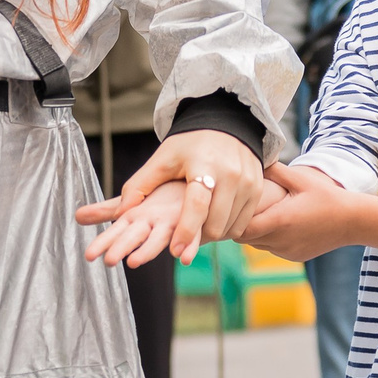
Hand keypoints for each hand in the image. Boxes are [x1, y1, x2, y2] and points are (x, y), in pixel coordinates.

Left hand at [76, 128, 262, 264]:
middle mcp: (231, 174)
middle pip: (216, 222)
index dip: (186, 230)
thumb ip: (140, 185)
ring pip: (230, 226)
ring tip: (195, 233)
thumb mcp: (163, 159)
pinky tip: (212, 224)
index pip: (197, 205)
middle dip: (197, 239)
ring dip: (211, 235)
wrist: (227, 124)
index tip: (175, 253)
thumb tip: (119, 213)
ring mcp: (248, 182)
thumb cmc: (189, 145)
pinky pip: (243, 222)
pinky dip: (227, 229)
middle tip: (181, 247)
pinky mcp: (258, 188)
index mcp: (204, 166)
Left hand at [240, 161, 377, 262]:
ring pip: (259, 245)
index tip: (232, 208)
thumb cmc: (327, 196)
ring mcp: (288, 251)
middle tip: (240, 209)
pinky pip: (274, 249)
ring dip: (256, 233)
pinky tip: (279, 224)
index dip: (233, 222)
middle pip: (246, 240)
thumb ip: (276, 170)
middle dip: (241, 226)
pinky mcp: (295, 256)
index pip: (241, 231)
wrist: (353, 220)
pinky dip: (271, 239)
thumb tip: (254, 158)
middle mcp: (281, 240)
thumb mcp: (301, 179)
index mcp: (280, 221)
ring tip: (259, 215)